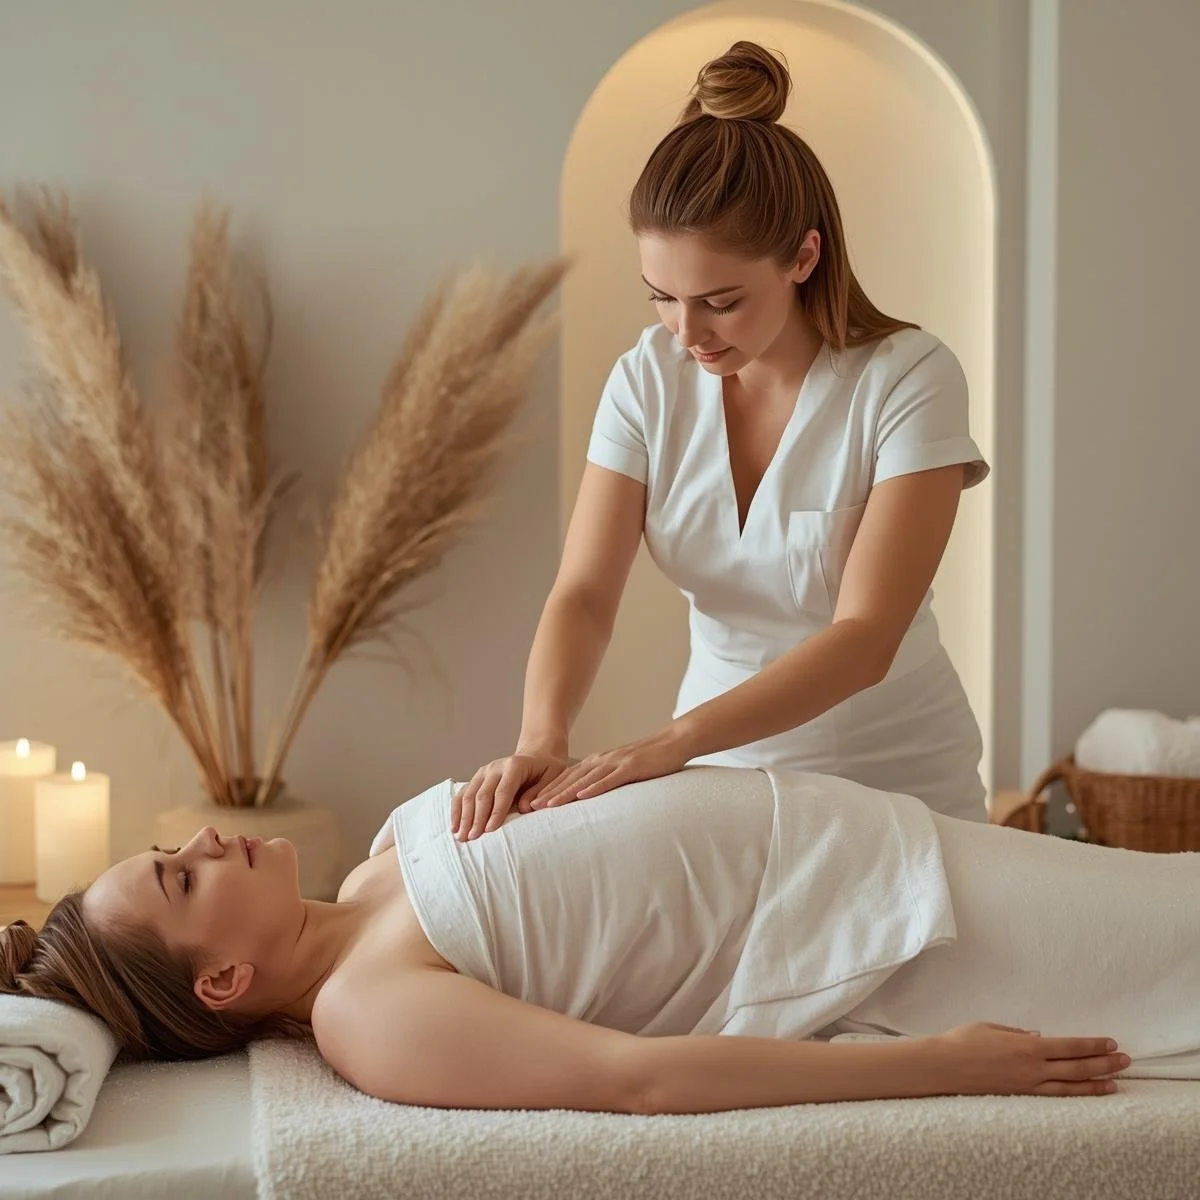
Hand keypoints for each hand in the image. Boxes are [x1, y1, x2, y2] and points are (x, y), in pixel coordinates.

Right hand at [452, 752, 567, 840]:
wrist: (536, 756)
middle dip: (476, 818)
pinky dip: (457, 811)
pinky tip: (454, 827)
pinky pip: (462, 794)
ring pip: (469, 795)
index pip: (503, 791)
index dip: (496, 812)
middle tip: (473, 838)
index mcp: (515, 765)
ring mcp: (483, 772)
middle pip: (482, 794)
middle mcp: (495, 767)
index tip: (489, 830)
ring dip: (464, 817)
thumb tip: (523, 808)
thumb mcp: (553, 777)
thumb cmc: (546, 770)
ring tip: (461, 837)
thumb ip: (540, 792)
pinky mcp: (476, 778)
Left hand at [530, 728, 691, 809]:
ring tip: (548, 806)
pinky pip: (610, 779)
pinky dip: (595, 788)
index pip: (568, 778)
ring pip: (585, 779)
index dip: (549, 790)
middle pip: (571, 778)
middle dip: (549, 793)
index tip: (532, 804)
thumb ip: (606, 781)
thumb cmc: (649, 761)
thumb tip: (590, 797)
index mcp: (599, 762)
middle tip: (530, 808)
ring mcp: (616, 762)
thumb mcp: (623, 771)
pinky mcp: (632, 767)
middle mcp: (602, 760)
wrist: (673, 743)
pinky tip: (582, 796)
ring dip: (565, 793)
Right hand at [934, 1022, 1129, 1096]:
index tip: (1109, 1043)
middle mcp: (1033, 1068)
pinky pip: (1055, 1097)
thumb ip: (1018, 1032)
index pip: (1069, 1046)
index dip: (1092, 1045)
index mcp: (1027, 1045)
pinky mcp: (1021, 1096)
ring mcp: (1028, 1085)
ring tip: (1116, 1082)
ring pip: (1071, 1086)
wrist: (943, 1066)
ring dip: (1096, 1083)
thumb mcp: (991, 1027)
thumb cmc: (962, 1041)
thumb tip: (1040, 1037)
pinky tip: (1086, 1093)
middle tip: (1124, 1060)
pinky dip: (1074, 1094)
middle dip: (1103, 1063)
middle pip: (1076, 1067)